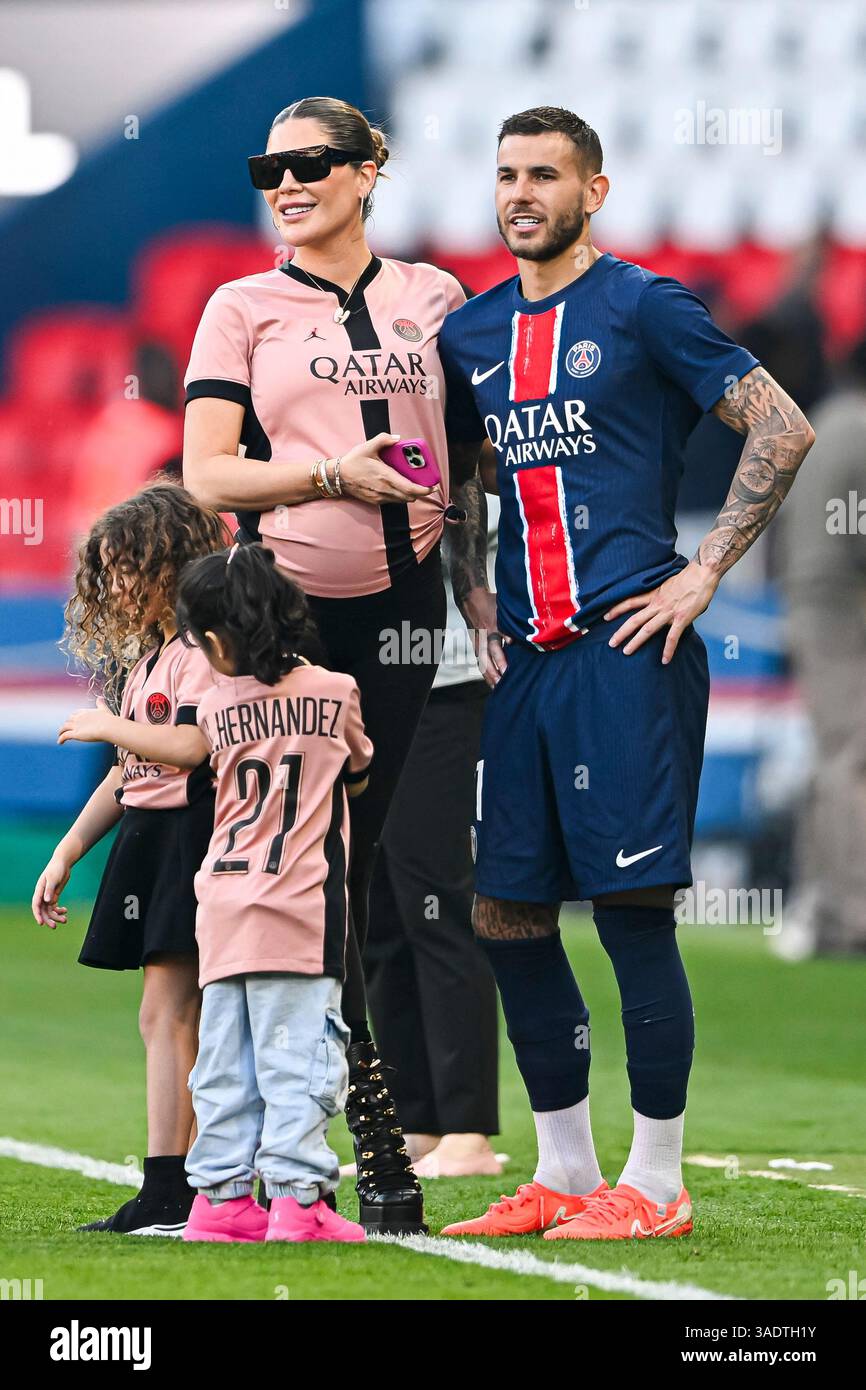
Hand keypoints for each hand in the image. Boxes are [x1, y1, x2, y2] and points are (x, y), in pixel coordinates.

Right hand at [31, 854, 71, 926]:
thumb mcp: (53, 878)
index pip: (36, 905)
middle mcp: (42, 895)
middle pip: (43, 910)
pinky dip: (59, 910)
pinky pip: (54, 907)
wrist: (63, 863)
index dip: (37, 915)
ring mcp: (48, 896)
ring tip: (64, 920)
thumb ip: (49, 889)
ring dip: (55, 916)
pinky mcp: (54, 896)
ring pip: (49, 910)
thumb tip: (46, 901)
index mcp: (39, 890)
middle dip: (48, 919)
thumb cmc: (56, 869)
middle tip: (54, 926)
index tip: (41, 923)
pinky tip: (65, 910)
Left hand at [58, 708, 115, 744]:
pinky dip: (60, 739)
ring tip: (60, 735)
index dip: (73, 717)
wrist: (108, 727)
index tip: (72, 720)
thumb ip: (101, 703)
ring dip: (61, 731)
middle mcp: (78, 718)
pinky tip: (60, 742)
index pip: (75, 713)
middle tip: (66, 728)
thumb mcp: (104, 709)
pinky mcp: (75, 734)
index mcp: (85, 712)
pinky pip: (64, 736)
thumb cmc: (108, 720)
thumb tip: (100, 697)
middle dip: (66, 724)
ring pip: (64, 727)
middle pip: (68, 720)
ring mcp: (76, 725)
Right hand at [338, 434, 437, 504]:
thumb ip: (384, 439)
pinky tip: (397, 485)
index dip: (425, 490)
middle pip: (410, 497)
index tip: (433, 486)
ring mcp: (381, 497)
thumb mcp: (368, 446)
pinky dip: (399, 495)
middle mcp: (385, 490)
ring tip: (412, 483)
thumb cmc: (353, 462)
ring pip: (402, 500)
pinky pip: (393, 501)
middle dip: (420, 491)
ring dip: (409, 494)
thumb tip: (397, 438)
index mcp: (386, 477)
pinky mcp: (376, 501)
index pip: (411, 488)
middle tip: (425, 483)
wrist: (337, 477)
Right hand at [461, 587, 508, 687]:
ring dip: (489, 675)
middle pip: (486, 658)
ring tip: (497, 688)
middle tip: (502, 684)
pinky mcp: (476, 645)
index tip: (507, 670)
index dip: (500, 659)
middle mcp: (483, 637)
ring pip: (482, 662)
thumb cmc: (491, 603)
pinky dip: (486, 672)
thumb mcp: (502, 610)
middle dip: (494, 672)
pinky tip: (492, 682)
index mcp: (491, 628)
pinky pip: (480, 661)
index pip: (495, 647)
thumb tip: (514, 640)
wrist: (470, 599)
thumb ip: (509, 625)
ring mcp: (478, 642)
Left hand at [605, 560, 719, 663]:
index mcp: (654, 595)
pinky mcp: (681, 618)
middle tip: (611, 644)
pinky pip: (672, 637)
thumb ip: (662, 597)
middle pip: (634, 619)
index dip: (617, 610)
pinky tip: (665, 660)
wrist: (702, 573)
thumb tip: (660, 606)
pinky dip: (668, 650)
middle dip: (621, 632)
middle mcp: (658, 604)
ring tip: (626, 652)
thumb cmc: (689, 578)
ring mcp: (669, 612)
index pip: (630, 602)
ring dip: (636, 641)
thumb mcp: (669, 585)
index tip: (605, 617)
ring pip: (647, 629)